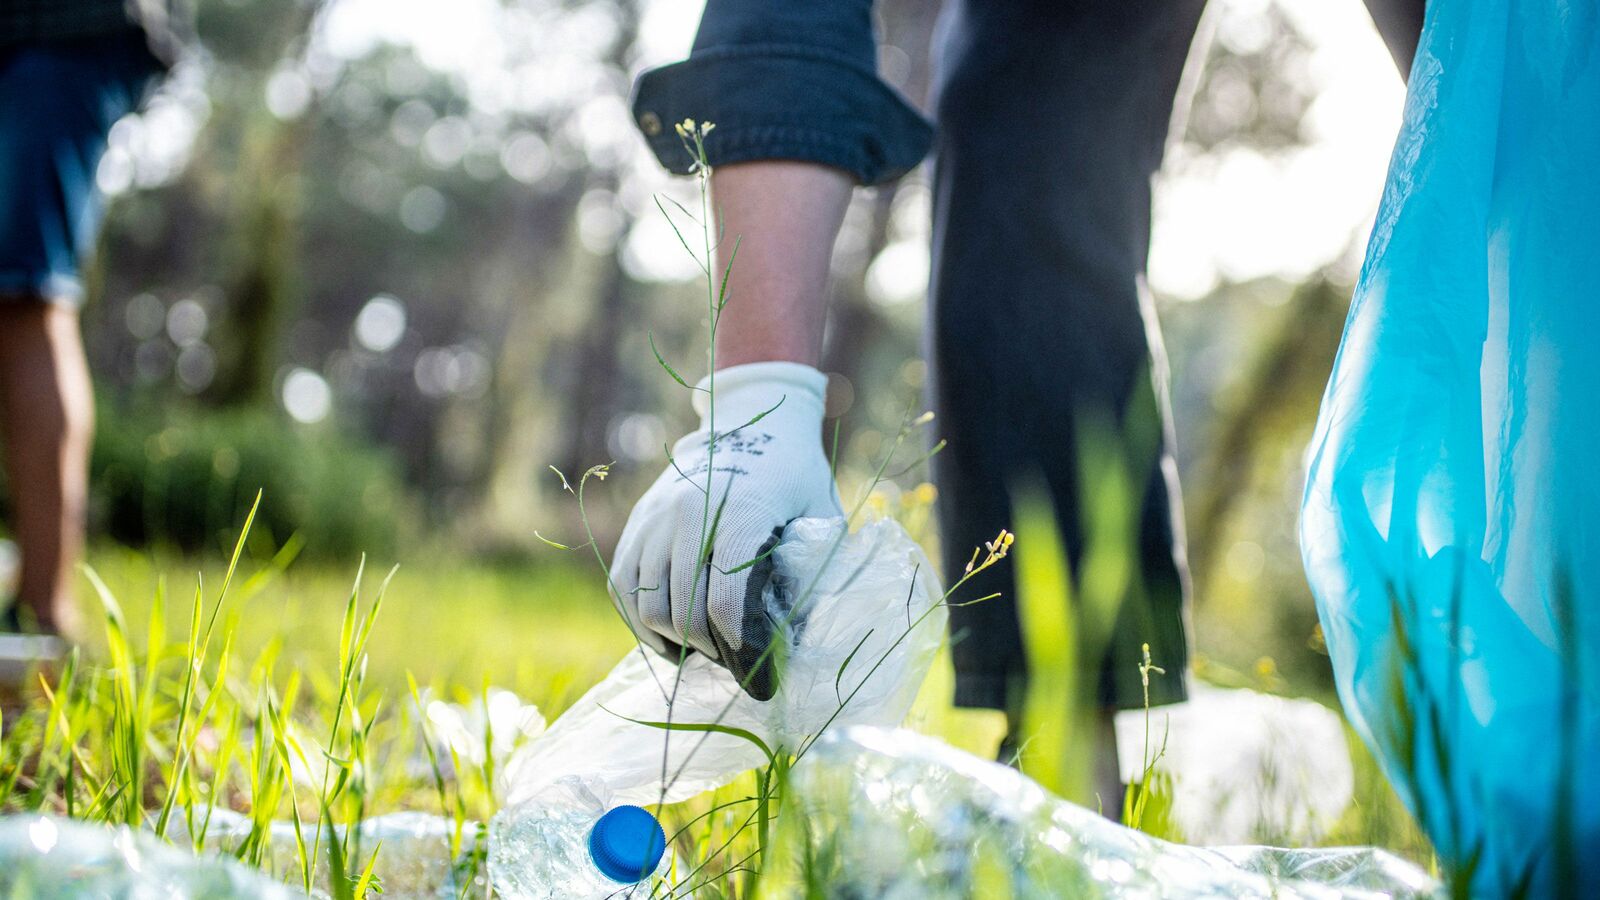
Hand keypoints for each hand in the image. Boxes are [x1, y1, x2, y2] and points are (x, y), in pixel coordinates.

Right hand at [611, 362, 840, 698]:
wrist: (753, 422)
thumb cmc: (796, 479)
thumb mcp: (823, 520)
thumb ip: (813, 576)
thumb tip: (794, 643)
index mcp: (743, 511)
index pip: (725, 600)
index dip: (740, 647)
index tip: (759, 673)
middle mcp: (689, 511)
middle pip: (682, 609)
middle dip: (708, 649)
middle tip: (732, 662)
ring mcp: (656, 515)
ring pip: (646, 603)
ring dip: (672, 640)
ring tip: (701, 651)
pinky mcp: (638, 522)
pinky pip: (622, 585)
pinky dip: (639, 620)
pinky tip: (668, 636)